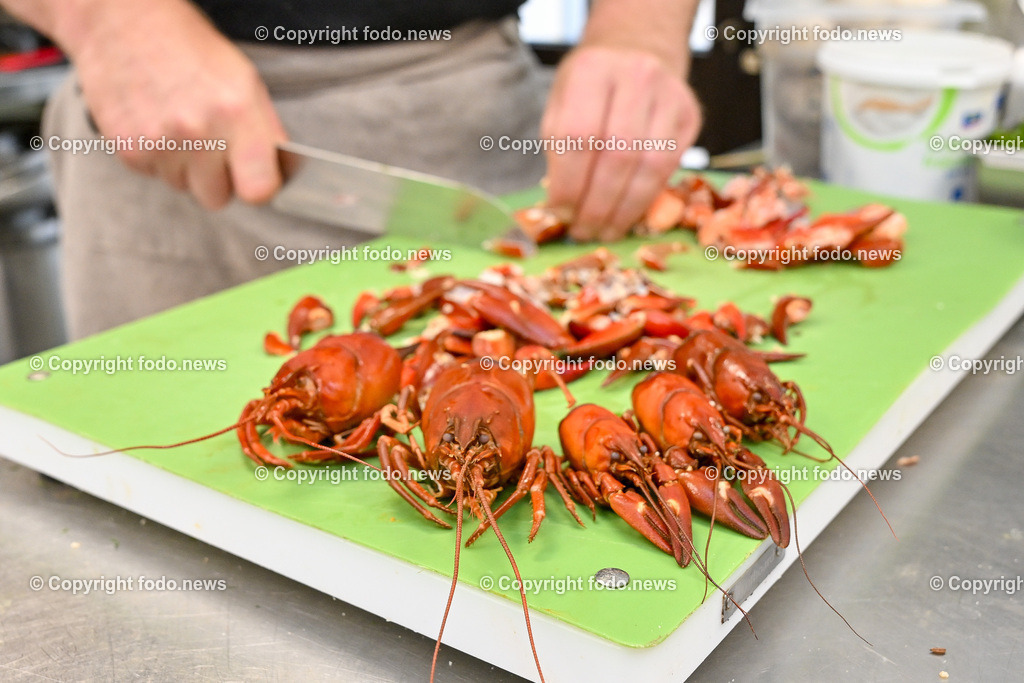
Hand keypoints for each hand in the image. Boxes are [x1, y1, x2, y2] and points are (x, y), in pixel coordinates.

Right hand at [69, 0, 285, 208]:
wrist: (122, 21)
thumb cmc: (189, 47)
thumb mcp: (245, 81)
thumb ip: (265, 131)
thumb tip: (282, 174)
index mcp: (237, 114)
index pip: (259, 190)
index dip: (259, 186)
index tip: (255, 177)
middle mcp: (198, 132)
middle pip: (218, 198)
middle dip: (218, 179)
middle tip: (212, 146)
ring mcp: (160, 143)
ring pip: (184, 187)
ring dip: (185, 167)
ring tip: (180, 126)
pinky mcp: (129, 150)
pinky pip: (154, 175)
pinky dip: (157, 157)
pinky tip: (157, 123)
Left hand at [542, 46, 700, 241]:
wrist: (638, 47)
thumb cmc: (592, 85)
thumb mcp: (561, 102)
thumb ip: (558, 148)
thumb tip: (562, 208)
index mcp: (592, 70)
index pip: (578, 136)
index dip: (568, 183)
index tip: (559, 213)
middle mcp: (636, 76)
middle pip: (617, 155)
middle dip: (597, 204)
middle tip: (582, 231)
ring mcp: (669, 94)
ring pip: (649, 166)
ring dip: (624, 209)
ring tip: (604, 232)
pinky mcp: (689, 115)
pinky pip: (669, 167)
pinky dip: (646, 198)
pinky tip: (627, 215)